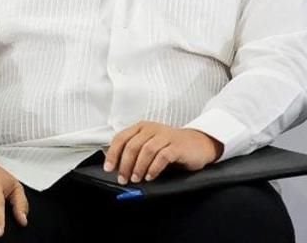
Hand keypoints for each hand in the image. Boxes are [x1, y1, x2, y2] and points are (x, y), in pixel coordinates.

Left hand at [104, 122, 223, 184]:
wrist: (198, 144)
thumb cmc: (171, 147)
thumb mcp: (150, 145)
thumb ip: (135, 152)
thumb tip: (116, 168)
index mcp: (143, 127)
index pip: (121, 137)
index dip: (113, 154)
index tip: (109, 168)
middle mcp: (153, 129)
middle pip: (133, 145)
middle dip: (125, 164)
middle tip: (123, 179)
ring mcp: (166, 136)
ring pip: (146, 150)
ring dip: (138, 167)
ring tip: (137, 179)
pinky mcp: (178, 146)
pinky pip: (163, 156)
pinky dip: (154, 168)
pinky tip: (151, 176)